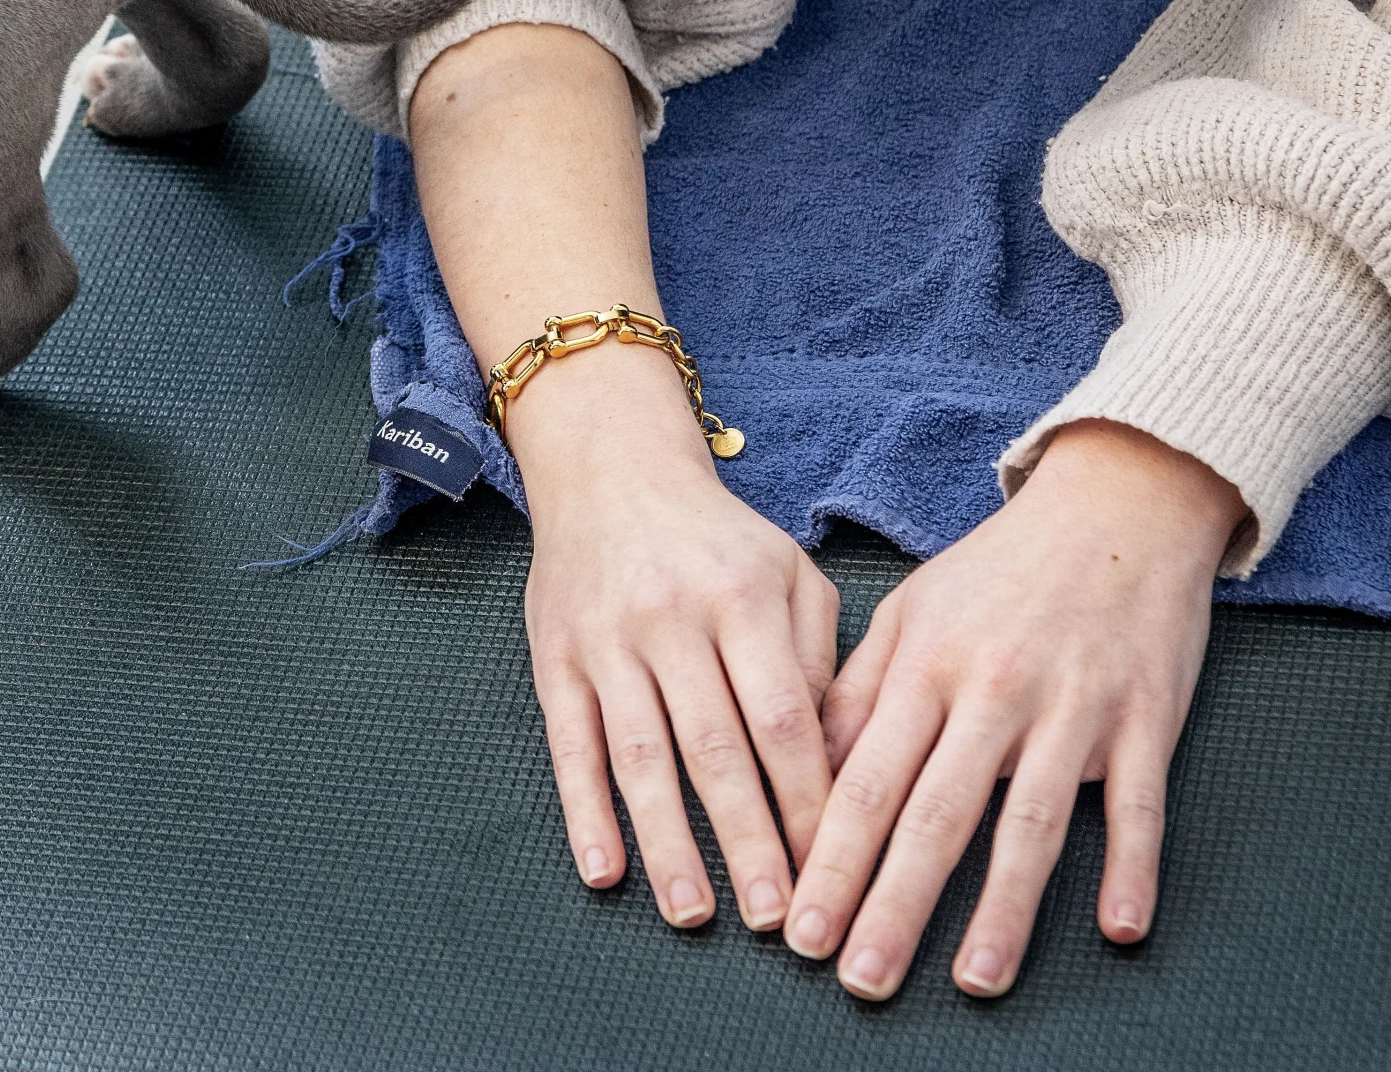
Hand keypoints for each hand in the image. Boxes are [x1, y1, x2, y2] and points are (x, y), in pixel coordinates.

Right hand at [517, 352, 841, 931]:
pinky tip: (604, 870)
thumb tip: (832, 759)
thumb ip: (820, 657)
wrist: (610, 471)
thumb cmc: (719, 538)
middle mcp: (672, 619)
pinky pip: (571, 745)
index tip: (835, 868)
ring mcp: (607, 640)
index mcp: (744, 597)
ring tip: (694, 915)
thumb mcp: (792, 571)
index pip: (783, 717)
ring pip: (640, 757)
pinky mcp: (555, 658)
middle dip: (748, 841)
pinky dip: (584, 811)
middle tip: (776, 920)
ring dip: (668, 843)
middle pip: (715, 749)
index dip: (808, 799)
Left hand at [784, 419, 1242, 998]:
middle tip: (860, 977)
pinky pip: (1139, 803)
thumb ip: (858, 692)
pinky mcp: (1146, 716)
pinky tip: (1120, 925)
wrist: (1115, 505)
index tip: (803, 929)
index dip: (830, 861)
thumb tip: (806, 773)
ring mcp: (1073, 706)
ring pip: (1031, 821)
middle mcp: (992, 691)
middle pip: (935, 815)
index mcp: (924, 667)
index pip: (864, 781)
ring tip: (975, 979)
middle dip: (892, 903)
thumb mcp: (908, 611)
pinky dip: (1133, 864)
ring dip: (1003, 907)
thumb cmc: (997, 570)